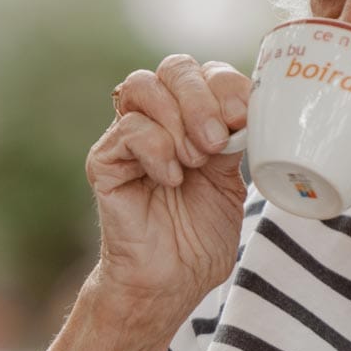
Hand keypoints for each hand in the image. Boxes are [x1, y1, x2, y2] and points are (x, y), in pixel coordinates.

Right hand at [88, 53, 250, 313]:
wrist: (170, 283)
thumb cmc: (200, 238)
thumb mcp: (232, 183)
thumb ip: (235, 142)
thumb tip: (245, 109)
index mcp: (193, 119)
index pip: (206, 72)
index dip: (227, 84)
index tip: (243, 118)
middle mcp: (158, 120)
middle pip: (175, 67)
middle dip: (202, 98)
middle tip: (216, 141)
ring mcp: (127, 138)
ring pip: (143, 85)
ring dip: (178, 119)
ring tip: (194, 161)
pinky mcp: (104, 161)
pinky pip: (128, 129)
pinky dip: (157, 150)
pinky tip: (170, 179)